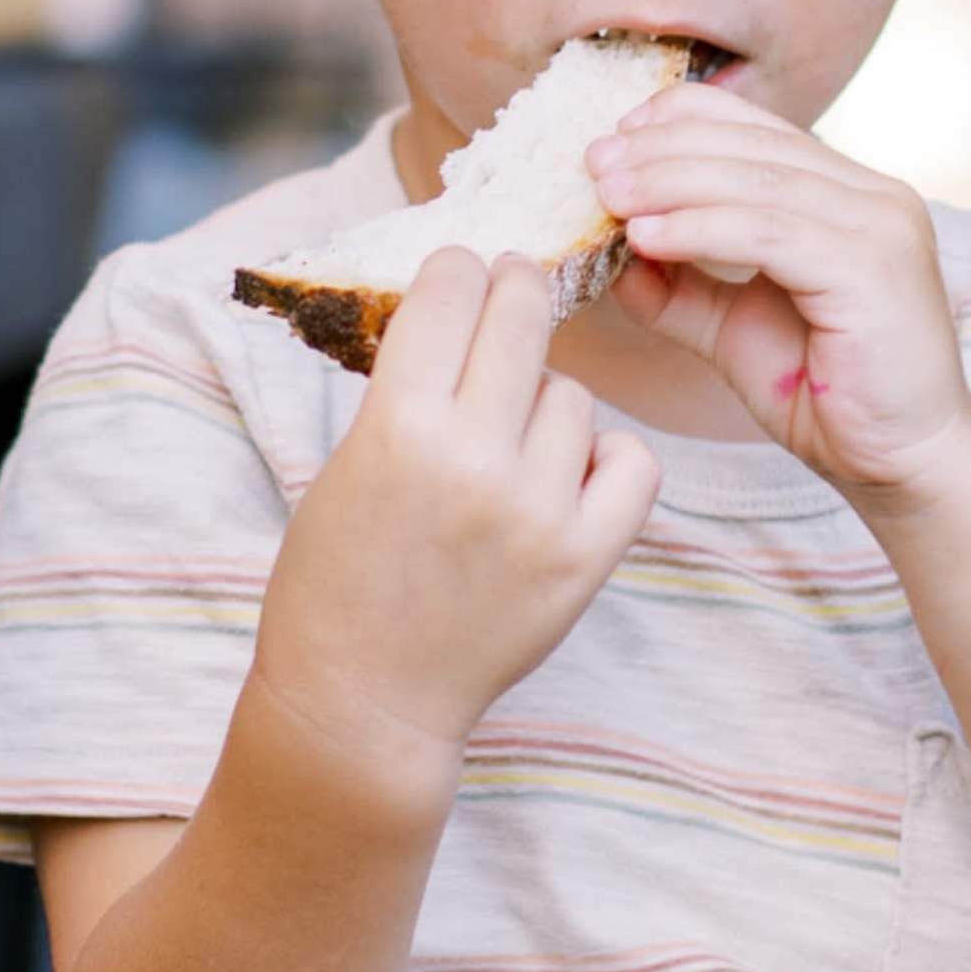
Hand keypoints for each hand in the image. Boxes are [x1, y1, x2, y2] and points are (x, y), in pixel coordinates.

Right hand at [253, 247, 659, 785]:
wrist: (363, 701)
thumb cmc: (336, 579)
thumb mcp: (347, 462)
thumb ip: (406, 388)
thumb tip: (460, 305)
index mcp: (396, 427)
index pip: (450, 292)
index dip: (457, 270)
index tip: (462, 271)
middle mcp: (474, 461)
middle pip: (522, 317)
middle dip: (514, 289)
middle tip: (512, 288)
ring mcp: (538, 512)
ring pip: (574, 395)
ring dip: (547, 400)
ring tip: (511, 440)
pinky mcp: (584, 560)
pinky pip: (634, 462)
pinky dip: (606, 458)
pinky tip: (569, 474)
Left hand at [587, 100, 970, 509]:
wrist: (902, 464)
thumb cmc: (829, 398)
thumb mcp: (734, 328)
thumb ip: (680, 286)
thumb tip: (612, 252)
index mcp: (849, 194)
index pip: (758, 128)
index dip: (681, 120)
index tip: (615, 137)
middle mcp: (873, 196)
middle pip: (751, 146)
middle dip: (661, 149)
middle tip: (593, 162)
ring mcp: (881, 225)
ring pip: (756, 181)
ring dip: (669, 183)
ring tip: (607, 196)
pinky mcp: (874, 266)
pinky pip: (769, 232)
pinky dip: (700, 229)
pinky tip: (646, 237)